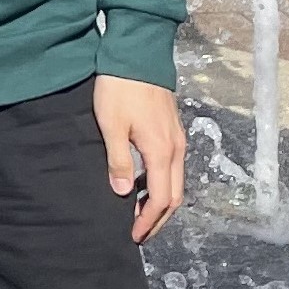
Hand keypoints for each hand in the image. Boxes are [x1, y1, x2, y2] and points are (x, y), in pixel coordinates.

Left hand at [94, 76, 185, 242]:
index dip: (148, 221)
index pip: (160, 199)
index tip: (133, 236)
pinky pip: (172, 167)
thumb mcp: (111, 125)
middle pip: (173, 195)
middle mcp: (176, 149)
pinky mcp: (172, 130)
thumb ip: (118, 161)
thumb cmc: (120, 88)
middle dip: (158, 218)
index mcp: (161, 152)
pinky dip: (160, 183)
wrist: (139, 52)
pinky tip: (141, 183)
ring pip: (175, 182)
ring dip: (159, 201)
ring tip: (138, 213)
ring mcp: (177, 139)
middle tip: (139, 232)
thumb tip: (122, 193)